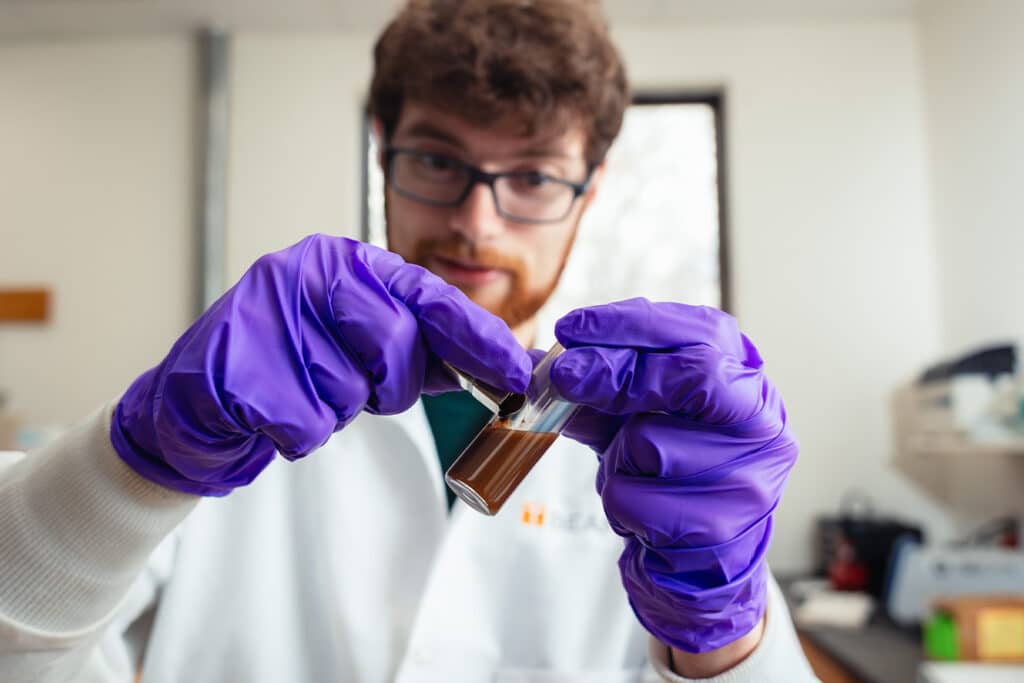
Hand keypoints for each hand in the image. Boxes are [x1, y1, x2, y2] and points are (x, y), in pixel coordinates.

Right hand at [112, 235, 529, 495]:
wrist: (193, 402)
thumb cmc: (286, 369)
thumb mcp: (355, 344)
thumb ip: (420, 348)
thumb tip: (499, 364)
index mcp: (343, 261)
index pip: (430, 296)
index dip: (478, 338)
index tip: (517, 373)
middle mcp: (307, 272)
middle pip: (396, 345)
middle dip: (385, 386)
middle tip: (353, 388)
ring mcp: (267, 313)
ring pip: (351, 391)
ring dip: (333, 410)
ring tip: (298, 391)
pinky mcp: (235, 366)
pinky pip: (309, 424)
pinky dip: (297, 433)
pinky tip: (270, 412)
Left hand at [550, 298, 797, 652]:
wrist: (695, 564)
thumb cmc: (669, 479)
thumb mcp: (636, 420)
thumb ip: (603, 387)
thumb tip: (541, 359)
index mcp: (750, 386)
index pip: (703, 332)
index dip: (633, 324)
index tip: (572, 328)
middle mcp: (764, 428)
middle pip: (691, 375)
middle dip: (614, 372)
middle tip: (563, 376)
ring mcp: (749, 480)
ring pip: (650, 443)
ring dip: (615, 457)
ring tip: (629, 474)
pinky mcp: (720, 530)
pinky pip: (635, 499)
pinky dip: (616, 502)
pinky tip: (637, 515)